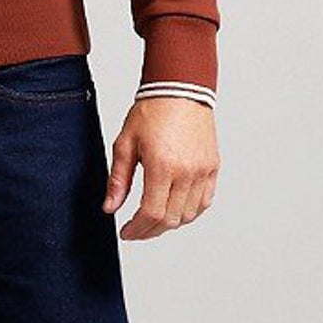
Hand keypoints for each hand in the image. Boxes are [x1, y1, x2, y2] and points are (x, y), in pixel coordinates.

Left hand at [102, 96, 220, 240]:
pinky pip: (204, 202)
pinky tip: (175, 210)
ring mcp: (203, 171)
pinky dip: (189, 212)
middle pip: (170, 219)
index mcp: (162, 166)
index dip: (137, 229)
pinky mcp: (212, 167)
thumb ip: (118, 179)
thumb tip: (110, 208)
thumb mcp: (125, 143)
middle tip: (136, 231)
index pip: (151, 213)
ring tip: (153, 220)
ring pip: (189, 215)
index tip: (126, 232)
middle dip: (150, 231)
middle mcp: (186, 172)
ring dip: (170, 224)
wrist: (179, 90)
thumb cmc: (152, 112)